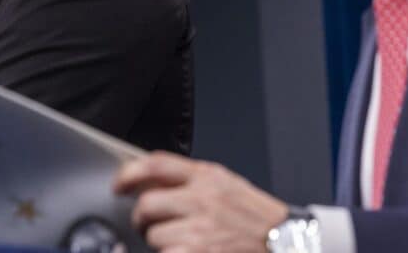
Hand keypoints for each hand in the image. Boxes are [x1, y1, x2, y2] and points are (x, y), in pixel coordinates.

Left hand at [114, 151, 289, 252]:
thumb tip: (150, 181)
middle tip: (151, 225)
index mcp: (208, 177)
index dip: (129, 173)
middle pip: (147, 203)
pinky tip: (184, 250)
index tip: (119, 185)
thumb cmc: (257, 218)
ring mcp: (201, 229)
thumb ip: (192, 181)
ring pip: (154, 236)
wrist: (288, 243)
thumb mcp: (227, 186)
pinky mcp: (197, 252)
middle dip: (143, 218)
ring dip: (160, 243)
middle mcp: (203, 199)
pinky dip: (170, 252)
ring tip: (180, 243)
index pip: (156, 163)